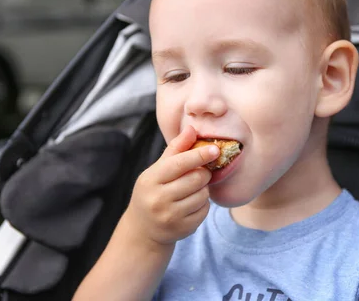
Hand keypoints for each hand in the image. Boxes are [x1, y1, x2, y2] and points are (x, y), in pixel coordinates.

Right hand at [124, 126, 219, 247]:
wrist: (143, 229)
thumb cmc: (153, 191)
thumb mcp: (158, 169)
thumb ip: (176, 149)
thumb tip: (192, 128)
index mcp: (151, 180)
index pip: (179, 164)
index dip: (199, 155)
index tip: (214, 149)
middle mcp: (158, 199)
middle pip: (195, 179)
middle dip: (203, 173)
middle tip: (199, 173)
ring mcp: (170, 216)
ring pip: (203, 195)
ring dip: (203, 189)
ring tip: (192, 190)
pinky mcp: (182, 229)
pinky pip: (204, 210)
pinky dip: (203, 204)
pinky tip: (191, 204)